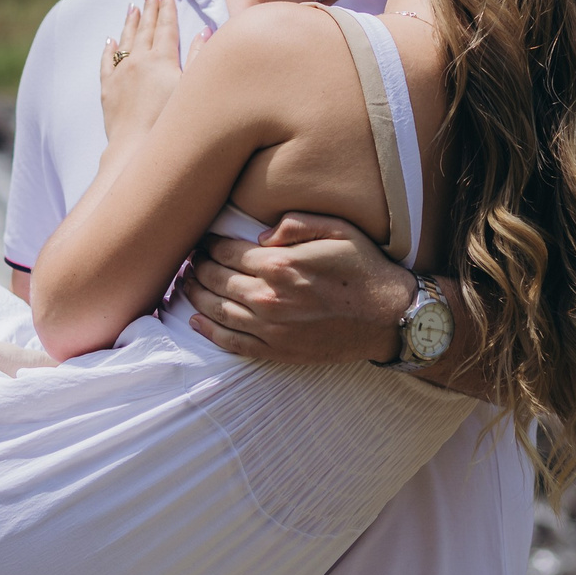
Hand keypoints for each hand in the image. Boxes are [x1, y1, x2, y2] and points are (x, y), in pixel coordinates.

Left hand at [100, 0, 185, 143]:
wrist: (137, 148)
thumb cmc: (171, 121)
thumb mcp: (191, 87)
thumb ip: (199, 57)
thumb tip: (204, 31)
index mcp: (162, 58)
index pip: (166, 27)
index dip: (167, 9)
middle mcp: (139, 60)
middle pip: (145, 28)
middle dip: (149, 9)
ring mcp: (121, 74)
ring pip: (125, 41)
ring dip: (129, 23)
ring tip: (132, 7)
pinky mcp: (108, 89)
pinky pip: (106, 63)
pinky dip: (108, 50)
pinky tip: (109, 41)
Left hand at [186, 213, 415, 364]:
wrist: (388, 317)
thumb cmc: (364, 269)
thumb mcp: (338, 230)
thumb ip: (295, 224)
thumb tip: (258, 237)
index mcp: (281, 264)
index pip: (226, 251)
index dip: (209, 244)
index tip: (204, 240)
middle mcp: (269, 297)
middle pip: (215, 279)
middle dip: (197, 266)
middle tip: (191, 260)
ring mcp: (270, 328)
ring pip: (216, 310)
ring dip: (195, 295)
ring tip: (187, 284)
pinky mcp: (276, 351)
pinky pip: (231, 343)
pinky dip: (208, 331)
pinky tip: (196, 320)